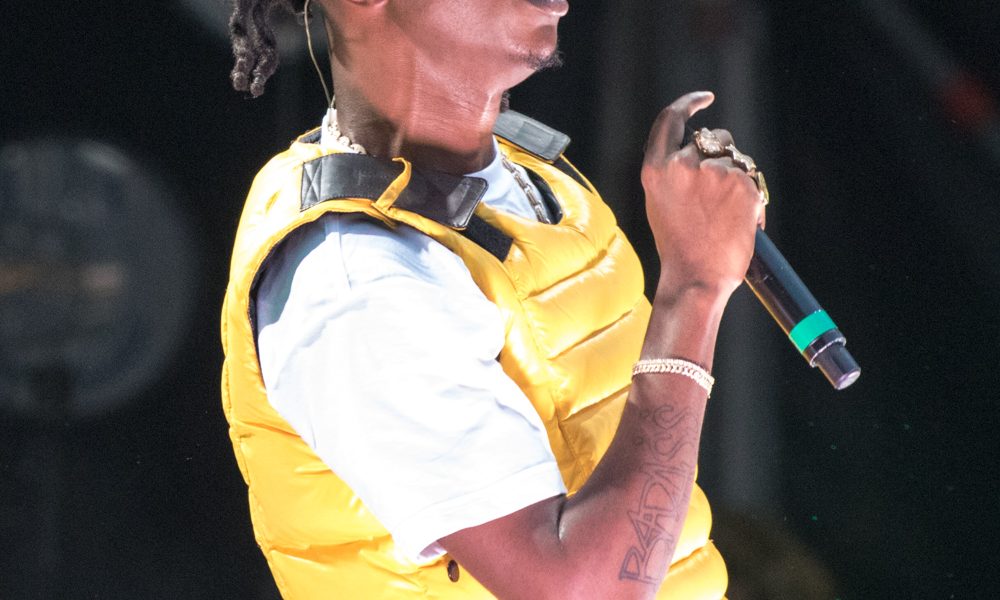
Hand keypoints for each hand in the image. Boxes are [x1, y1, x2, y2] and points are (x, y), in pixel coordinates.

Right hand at [642, 91, 765, 299]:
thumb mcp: (661, 202)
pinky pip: (752, 180)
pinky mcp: (743, 185)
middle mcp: (683, 164)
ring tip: (726, 215)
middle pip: (714, 138)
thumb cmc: (680, 246)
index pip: (671, 119)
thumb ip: (674, 173)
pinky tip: (740, 222)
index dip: (689, 104)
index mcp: (657, 169)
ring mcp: (714, 173)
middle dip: (722, 154)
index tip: (705, 99)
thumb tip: (699, 152)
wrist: (697, 277)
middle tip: (720, 190)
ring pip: (737, 159)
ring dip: (737, 178)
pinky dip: (751, 199)